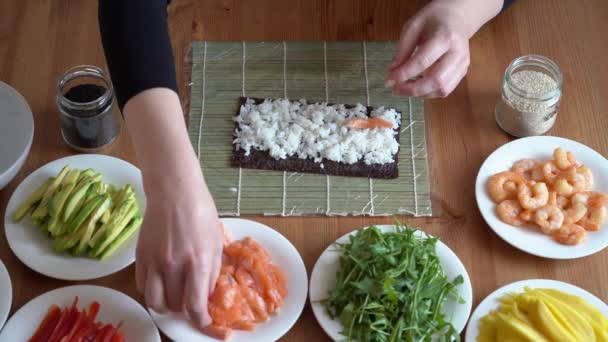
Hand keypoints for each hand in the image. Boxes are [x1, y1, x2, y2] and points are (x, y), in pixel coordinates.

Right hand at [137, 173, 222, 328]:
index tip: (203, 319)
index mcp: (197, 261)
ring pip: (154, 302)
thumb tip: (207, 294)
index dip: (200, 319)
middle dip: (185, 310)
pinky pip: (142, 286)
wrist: (174, 191)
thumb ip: (212, 270)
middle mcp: (174, 265)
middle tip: (191, 302)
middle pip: (175, 306)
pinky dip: (152, 292)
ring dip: (166, 305)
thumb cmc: (201, 212)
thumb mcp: (215, 241)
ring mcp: (154, 261)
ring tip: (174, 297)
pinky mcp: (140, 256)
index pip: (196, 305)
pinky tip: (161, 284)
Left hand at [386, 0, 500, 97]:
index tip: (388, 81)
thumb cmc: (434, 19)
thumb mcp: (413, 27)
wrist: (458, 17)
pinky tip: (417, 86)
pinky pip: (445, 90)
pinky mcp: (463, 72)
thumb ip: (403, 49)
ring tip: (404, 88)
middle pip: (436, 81)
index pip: (422, 61)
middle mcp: (457, 53)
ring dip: (420, 94)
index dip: (403, 74)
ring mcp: (463, 64)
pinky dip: (429, 93)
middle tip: (395, 90)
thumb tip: (392, 72)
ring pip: (442, 90)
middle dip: (412, 89)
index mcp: (445, 37)